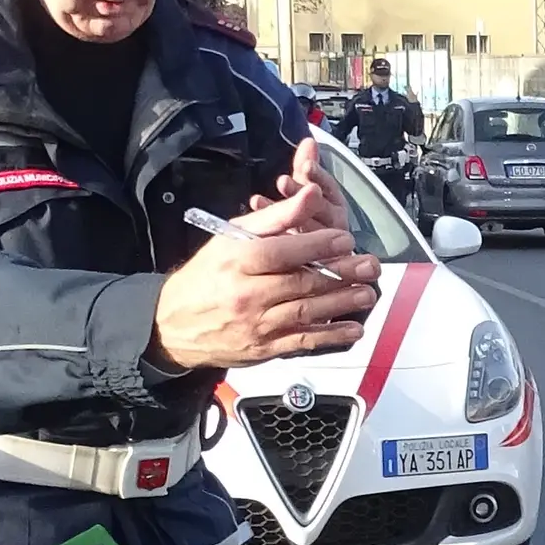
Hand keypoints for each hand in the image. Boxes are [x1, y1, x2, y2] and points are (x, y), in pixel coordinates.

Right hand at [149, 174, 380, 373]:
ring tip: (367, 293)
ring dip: (342, 304)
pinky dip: (330, 336)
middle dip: (341, 274)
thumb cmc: (208, 276)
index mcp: (237, 262)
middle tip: (369, 266)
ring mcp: (256, 325)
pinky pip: (302, 342)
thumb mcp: (231, 237)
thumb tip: (310, 195)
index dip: (318, 245)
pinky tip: (353, 329)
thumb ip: (275, 218)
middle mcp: (246, 294)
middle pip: (301, 282)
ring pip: (306, 313)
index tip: (345, 240)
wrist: (175, 324)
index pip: (282, 252)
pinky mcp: (263, 349)